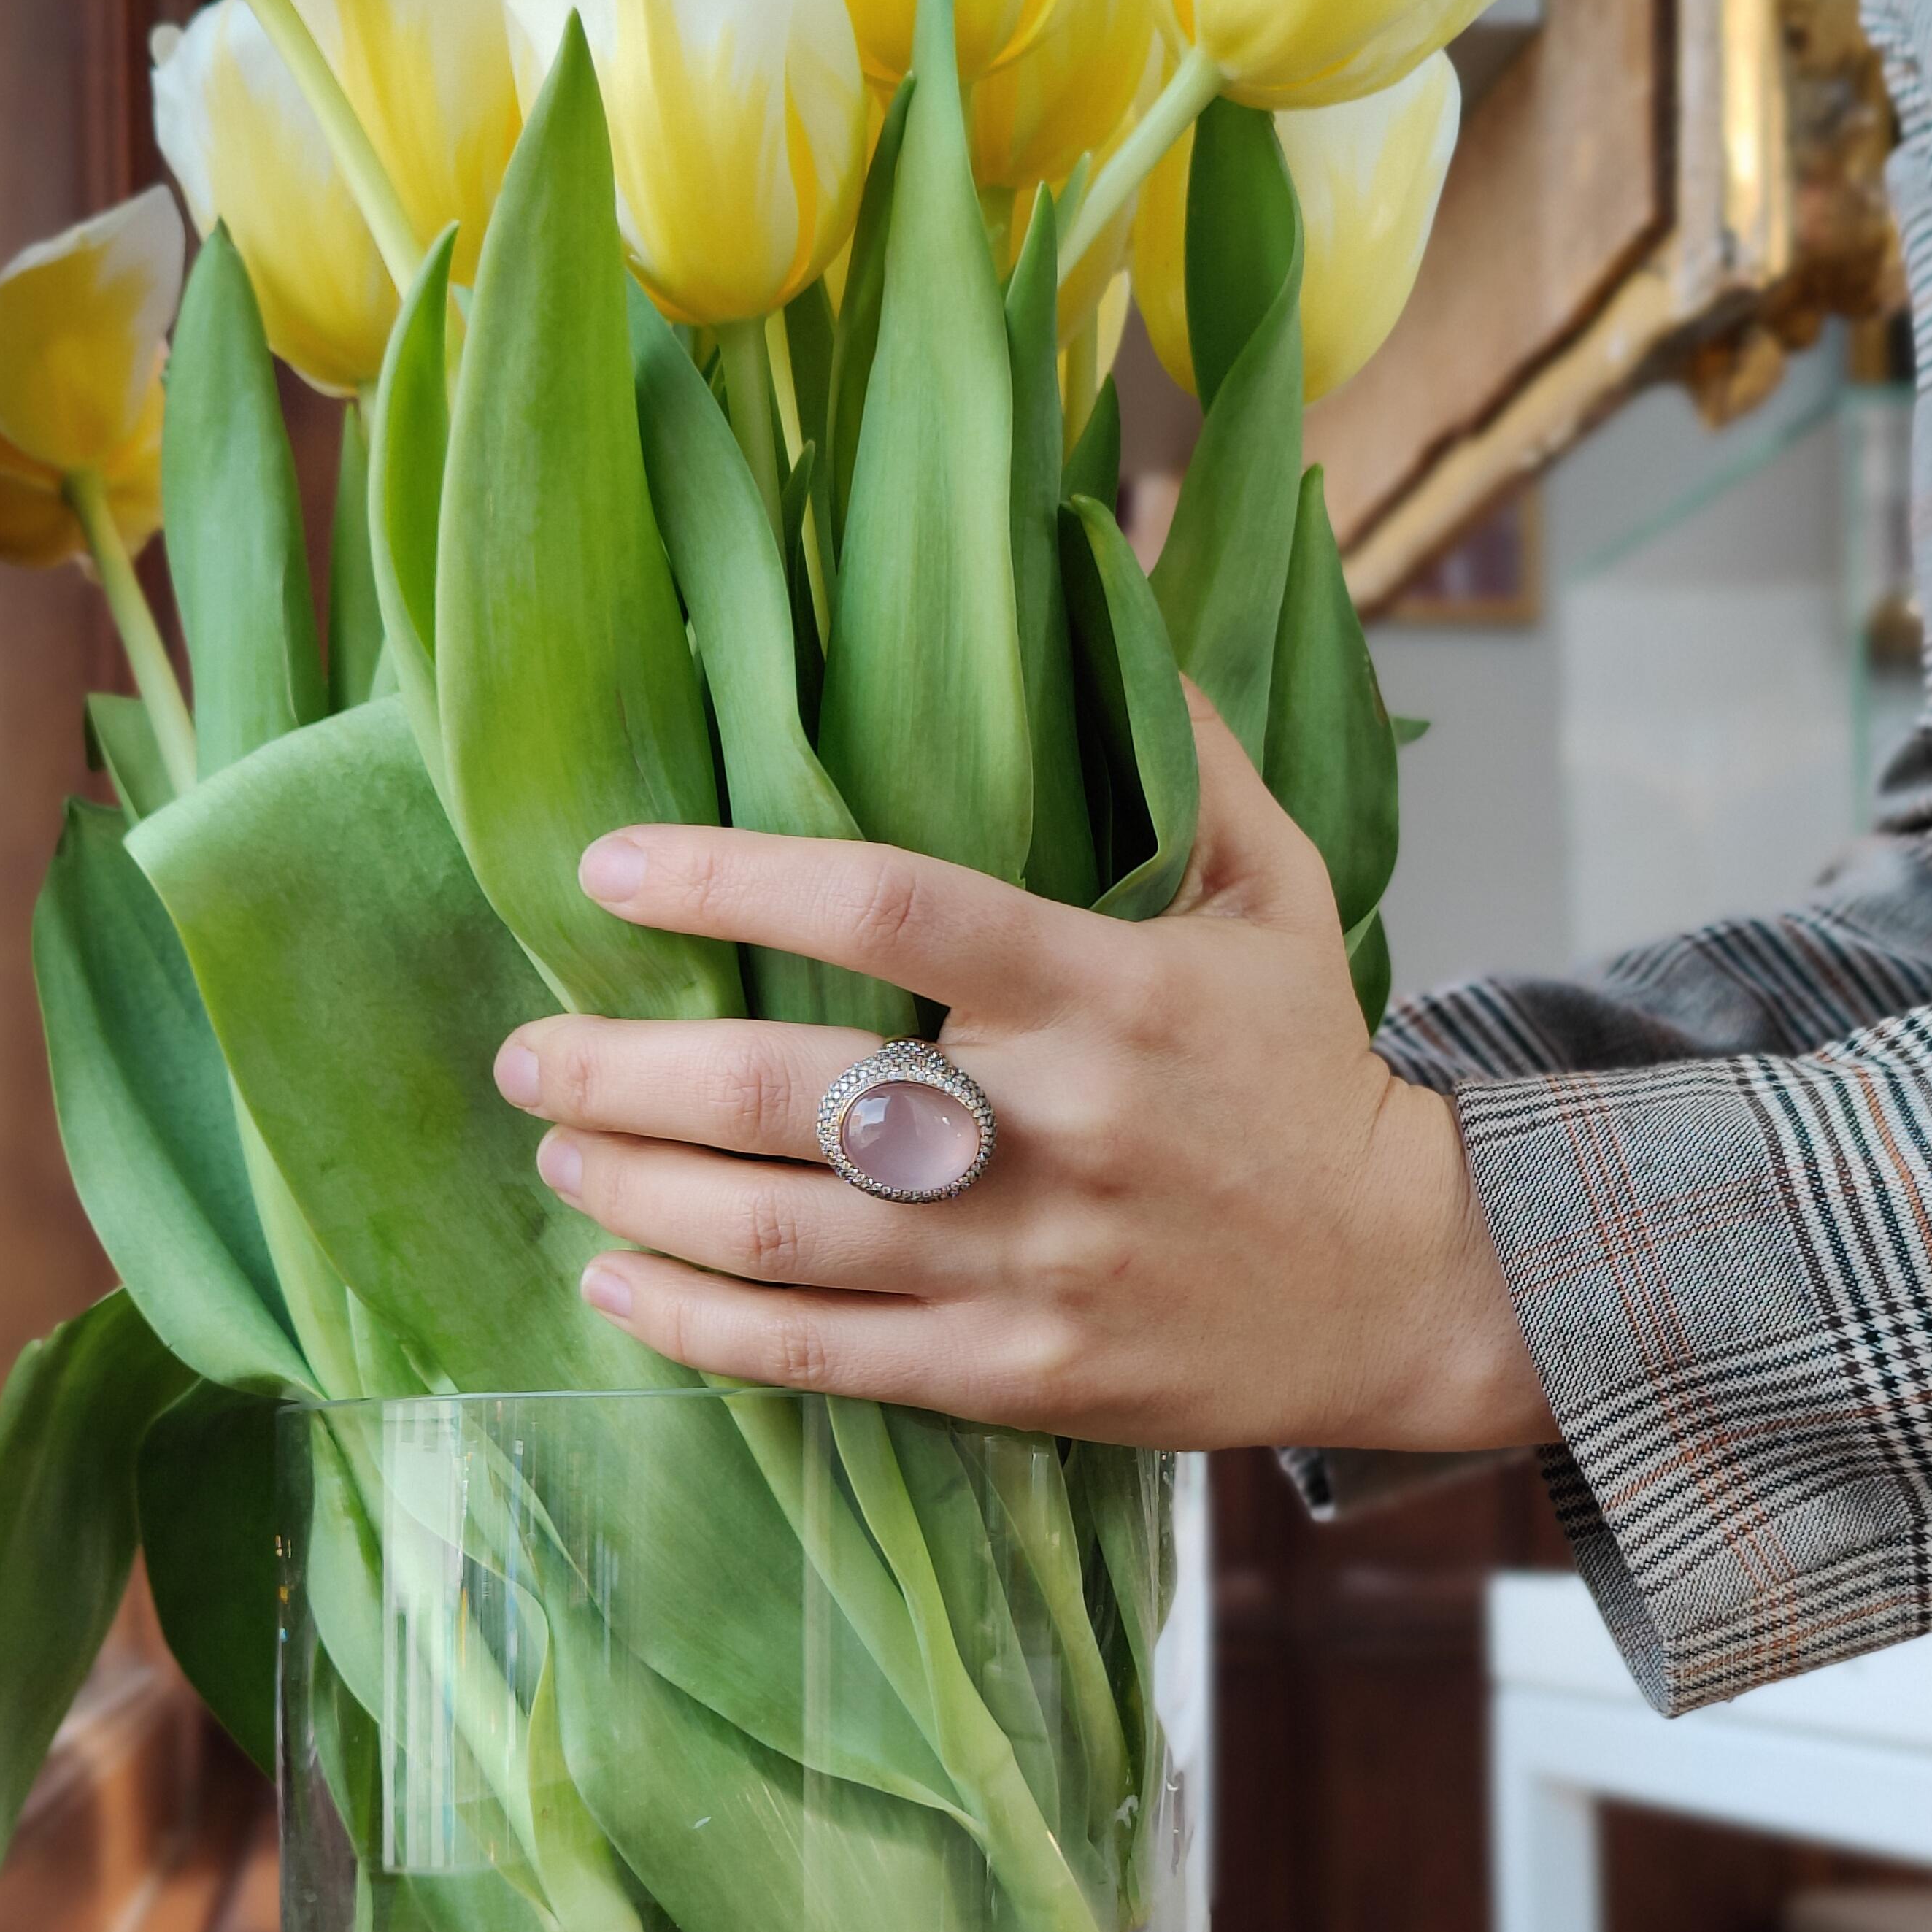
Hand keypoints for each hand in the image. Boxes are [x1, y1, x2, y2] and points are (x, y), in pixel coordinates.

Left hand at [492, 693, 1555, 1453]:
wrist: (1404, 1284)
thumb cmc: (1305, 1072)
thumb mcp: (1279, 888)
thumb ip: (1185, 746)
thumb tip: (1113, 554)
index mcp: (1110, 988)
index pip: (889, 909)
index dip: (731, 877)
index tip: (609, 871)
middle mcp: (1057, 1128)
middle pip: (790, 1092)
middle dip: (623, 1072)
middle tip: (527, 1053)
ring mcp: (1031, 1266)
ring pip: (780, 1234)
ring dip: (634, 1191)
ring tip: (558, 1150)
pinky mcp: (1017, 1378)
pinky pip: (823, 1356)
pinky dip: (697, 1325)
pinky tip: (615, 1281)